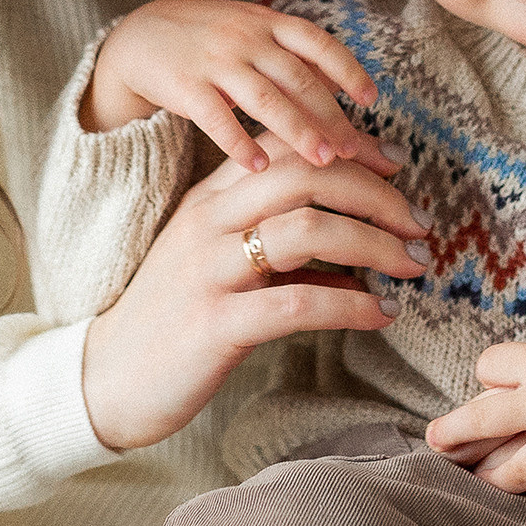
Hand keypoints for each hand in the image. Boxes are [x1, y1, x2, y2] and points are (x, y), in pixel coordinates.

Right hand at [81, 136, 431, 452]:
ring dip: (375, 245)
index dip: (350, 147)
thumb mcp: (221, 264)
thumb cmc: (175, 319)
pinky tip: (381, 314)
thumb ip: (278, 246)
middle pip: (306, 174)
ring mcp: (209, 270)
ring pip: (308, 229)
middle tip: (419, 221)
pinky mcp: (216, 324)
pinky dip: (352, 305)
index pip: (286, 145)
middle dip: (377, 193)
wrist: (106, 379)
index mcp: (210, 197)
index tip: (397, 164)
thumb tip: (356, 251)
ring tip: (412, 265)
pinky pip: (299, 303)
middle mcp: (209, 221)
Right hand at [85, 0, 394, 173]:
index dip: (347, 69)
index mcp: (267, 23)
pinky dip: (239, 142)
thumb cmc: (210, 38)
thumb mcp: (253, 31)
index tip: (372, 99)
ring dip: (297, 131)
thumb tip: (347, 84)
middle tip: (354, 149)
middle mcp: (245, 37)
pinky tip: (259, 167)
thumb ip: (295, 55)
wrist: (140, 33)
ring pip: (264, 98)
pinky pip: (216, 118)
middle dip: (329, 114)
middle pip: (297, 77)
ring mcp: (215, 60)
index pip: (317, 42)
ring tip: (323, 161)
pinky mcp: (185, 85)